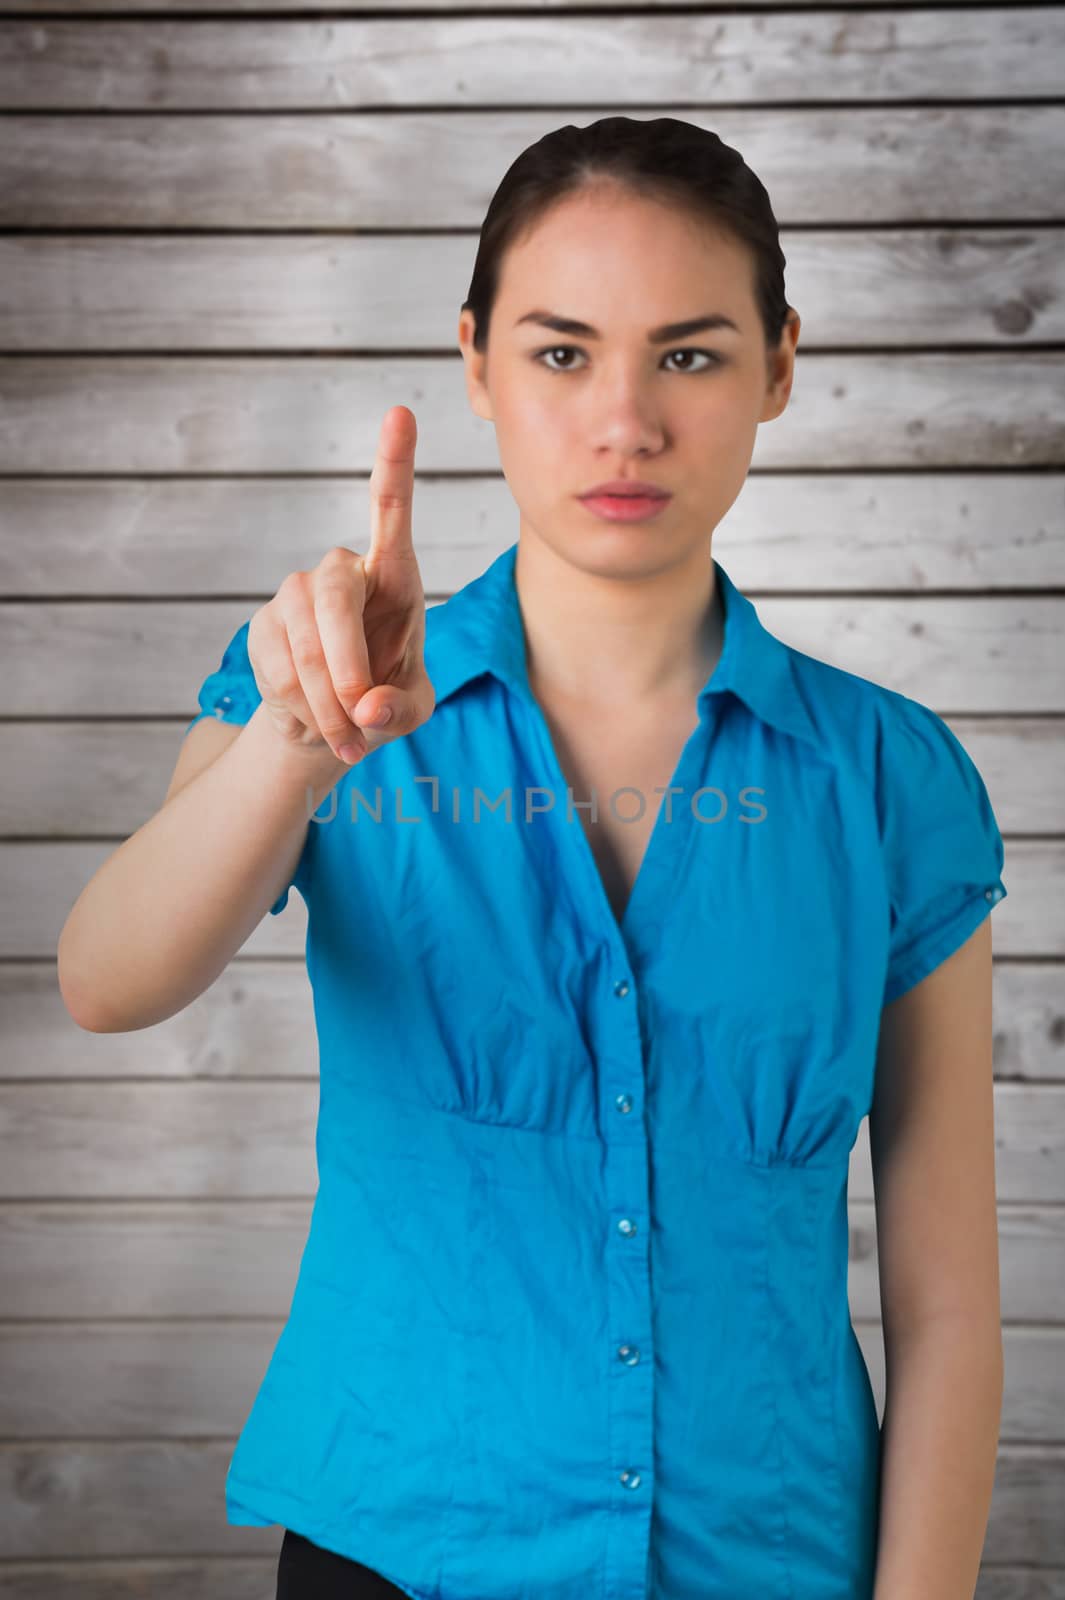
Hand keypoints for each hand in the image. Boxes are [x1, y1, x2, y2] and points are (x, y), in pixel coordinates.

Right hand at [247, 405, 434, 765]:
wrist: (330, 724)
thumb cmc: (385, 702)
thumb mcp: (411, 712)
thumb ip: (400, 709)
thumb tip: (367, 706)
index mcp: (395, 575)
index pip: (392, 511)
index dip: (393, 463)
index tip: (399, 413)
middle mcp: (343, 571)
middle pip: (333, 598)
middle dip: (346, 665)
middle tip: (360, 716)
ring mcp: (296, 595)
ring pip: (302, 643)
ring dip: (325, 701)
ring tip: (345, 736)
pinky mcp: (264, 625)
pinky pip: (276, 667)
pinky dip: (300, 708)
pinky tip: (316, 722)